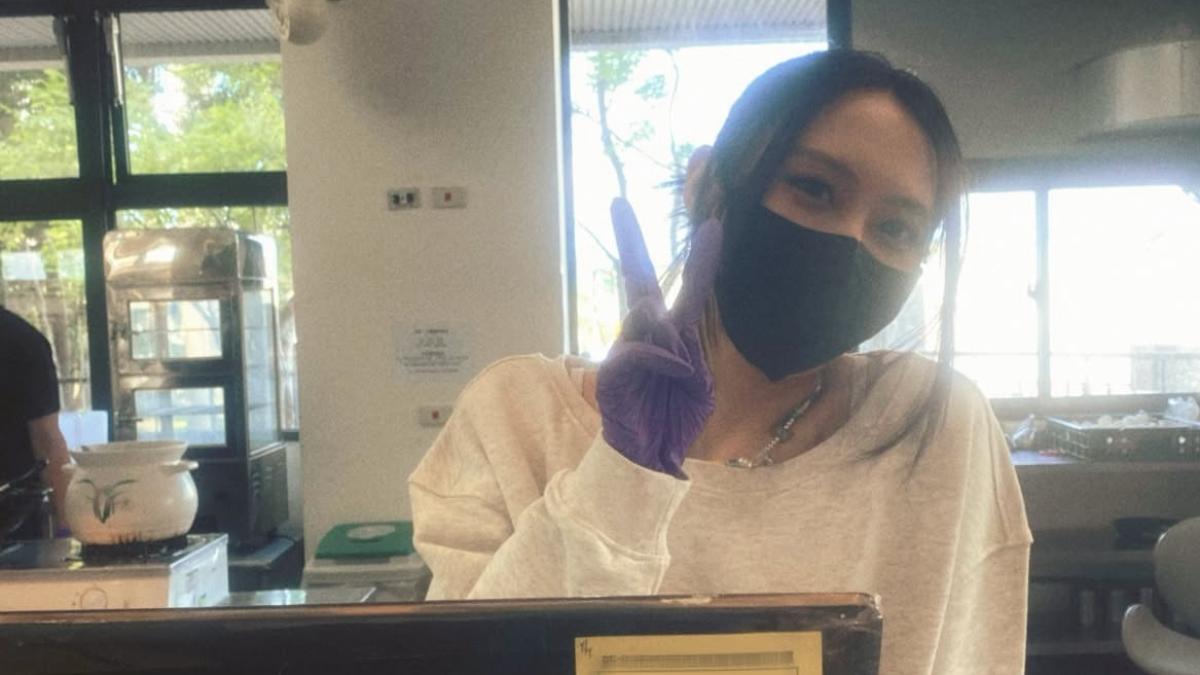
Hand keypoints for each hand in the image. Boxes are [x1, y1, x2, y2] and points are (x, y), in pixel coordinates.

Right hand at [595, 198, 722, 476]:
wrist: (650, 456)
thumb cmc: (674, 418)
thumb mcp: (697, 383)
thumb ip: (686, 350)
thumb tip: (657, 319)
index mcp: (674, 336)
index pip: (688, 289)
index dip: (701, 259)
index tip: (713, 227)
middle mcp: (646, 335)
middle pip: (638, 279)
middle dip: (629, 240)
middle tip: (618, 203)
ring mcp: (627, 350)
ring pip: (644, 314)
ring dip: (666, 334)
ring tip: (679, 367)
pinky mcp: (613, 370)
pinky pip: (639, 348)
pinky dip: (661, 357)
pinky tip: (674, 372)